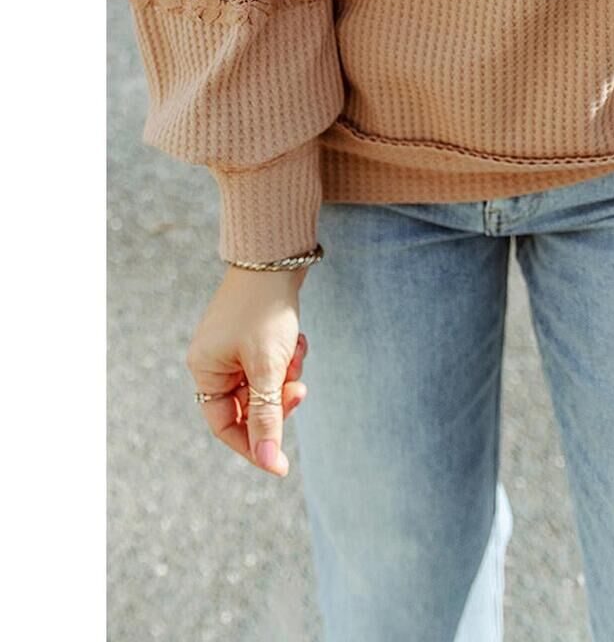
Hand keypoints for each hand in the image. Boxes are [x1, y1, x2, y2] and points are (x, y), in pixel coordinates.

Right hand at [186, 264, 311, 476]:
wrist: (278, 257)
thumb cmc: (266, 312)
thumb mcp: (267, 368)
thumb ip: (267, 416)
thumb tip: (267, 463)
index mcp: (204, 370)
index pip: (225, 424)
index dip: (253, 445)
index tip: (280, 465)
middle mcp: (214, 361)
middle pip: (249, 405)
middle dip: (277, 401)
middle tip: (299, 389)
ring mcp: (235, 347)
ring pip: (266, 384)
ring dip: (286, 375)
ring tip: (296, 352)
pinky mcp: (256, 335)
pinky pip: (274, 363)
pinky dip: (289, 357)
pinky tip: (298, 338)